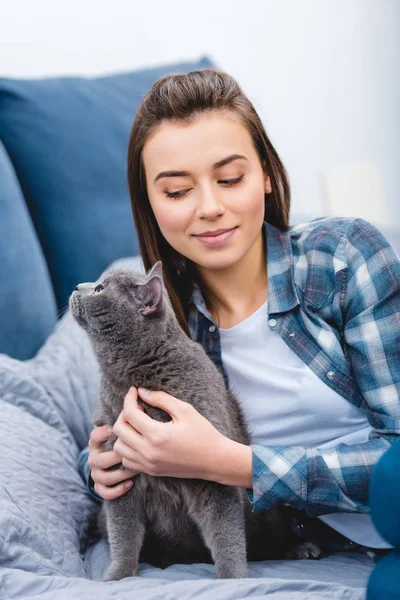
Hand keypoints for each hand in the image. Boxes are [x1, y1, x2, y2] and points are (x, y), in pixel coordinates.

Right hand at [88, 424, 137, 499]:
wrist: (118, 462)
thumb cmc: (126, 441)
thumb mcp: (125, 430)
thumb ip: (128, 421)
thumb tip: (142, 405)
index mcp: (97, 442)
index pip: (94, 437)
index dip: (102, 433)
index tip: (114, 429)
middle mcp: (94, 457)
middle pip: (98, 459)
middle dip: (115, 457)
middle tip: (132, 454)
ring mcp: (96, 473)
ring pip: (101, 476)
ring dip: (119, 474)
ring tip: (135, 470)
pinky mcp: (100, 487)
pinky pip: (104, 492)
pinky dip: (117, 490)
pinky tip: (131, 484)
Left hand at [112, 386, 227, 480]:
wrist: (214, 460)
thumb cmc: (203, 433)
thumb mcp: (185, 410)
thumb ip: (161, 398)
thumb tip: (142, 392)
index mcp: (157, 435)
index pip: (130, 413)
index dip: (129, 398)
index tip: (134, 391)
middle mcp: (149, 452)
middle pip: (119, 430)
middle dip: (124, 414)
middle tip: (137, 407)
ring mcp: (148, 464)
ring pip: (119, 447)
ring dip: (124, 433)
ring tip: (137, 424)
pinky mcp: (151, 471)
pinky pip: (126, 461)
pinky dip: (127, 449)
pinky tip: (140, 440)